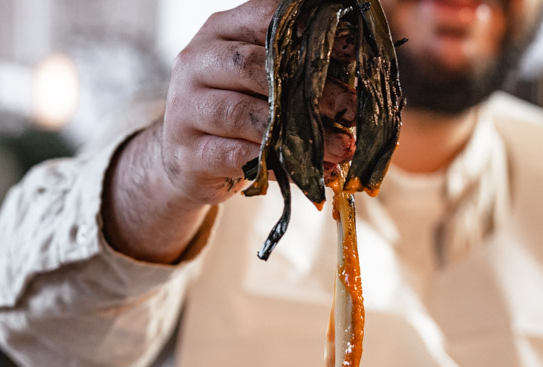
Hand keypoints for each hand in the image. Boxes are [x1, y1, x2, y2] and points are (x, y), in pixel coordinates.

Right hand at [104, 0, 356, 262]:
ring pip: (244, 114)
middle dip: (310, 90)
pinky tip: (309, 170)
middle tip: (350, 109)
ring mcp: (186, 109)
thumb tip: (355, 71)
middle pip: (254, 67)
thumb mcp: (259, 79)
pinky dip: (277, 164)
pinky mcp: (190, 154)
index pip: (264, 19)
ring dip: (297, 134)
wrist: (188, 161)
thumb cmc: (236, 112)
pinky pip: (237, 157)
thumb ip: (293, 67)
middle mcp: (197, 63)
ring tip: (341, 147)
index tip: (352, 55)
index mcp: (220, 32)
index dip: (311, 35)